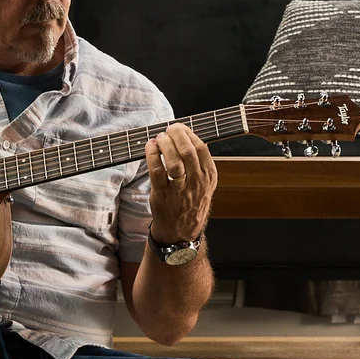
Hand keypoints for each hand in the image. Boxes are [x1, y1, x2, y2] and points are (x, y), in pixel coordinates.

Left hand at [144, 123, 214, 243]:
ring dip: (165, 145)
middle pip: (188, 151)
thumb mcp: (205, 183)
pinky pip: (157, 171)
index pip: (201, 147)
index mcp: (209, 176)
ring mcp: (180, 189)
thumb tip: (189, 137)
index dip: (188, 133)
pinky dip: (152, 155)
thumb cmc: (191, 202)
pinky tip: (150, 147)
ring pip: (174, 161)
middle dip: (176, 135)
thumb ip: (200, 162)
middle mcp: (196, 182)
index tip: (179, 128)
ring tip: (159, 138)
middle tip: (168, 130)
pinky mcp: (163, 194)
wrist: (182, 230)